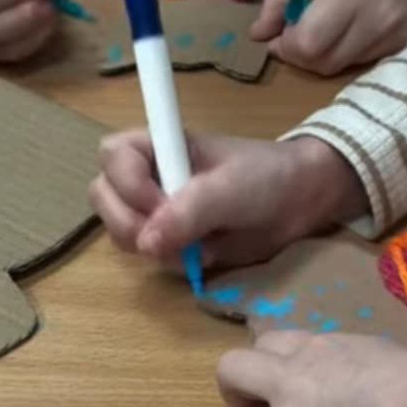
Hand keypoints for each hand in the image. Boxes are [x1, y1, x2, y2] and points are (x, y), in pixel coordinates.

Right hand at [89, 131, 366, 269]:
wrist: (302, 204)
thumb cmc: (267, 177)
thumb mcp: (231, 188)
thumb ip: (189, 211)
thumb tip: (146, 244)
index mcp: (158, 145)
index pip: (111, 155)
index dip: (127, 183)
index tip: (159, 201)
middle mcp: (147, 176)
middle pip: (103, 198)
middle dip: (130, 222)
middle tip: (172, 233)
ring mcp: (155, 211)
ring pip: (121, 233)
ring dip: (153, 246)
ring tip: (196, 243)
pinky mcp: (168, 241)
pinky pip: (148, 257)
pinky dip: (171, 261)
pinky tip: (202, 254)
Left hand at [250, 0, 406, 75]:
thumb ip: (281, 0)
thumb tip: (257, 35)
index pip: (308, 43)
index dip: (287, 45)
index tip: (282, 35)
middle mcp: (377, 19)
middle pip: (322, 63)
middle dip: (301, 55)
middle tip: (299, 35)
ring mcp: (394, 37)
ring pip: (339, 69)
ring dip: (321, 58)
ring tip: (325, 31)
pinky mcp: (402, 48)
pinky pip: (359, 67)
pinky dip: (343, 57)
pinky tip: (347, 36)